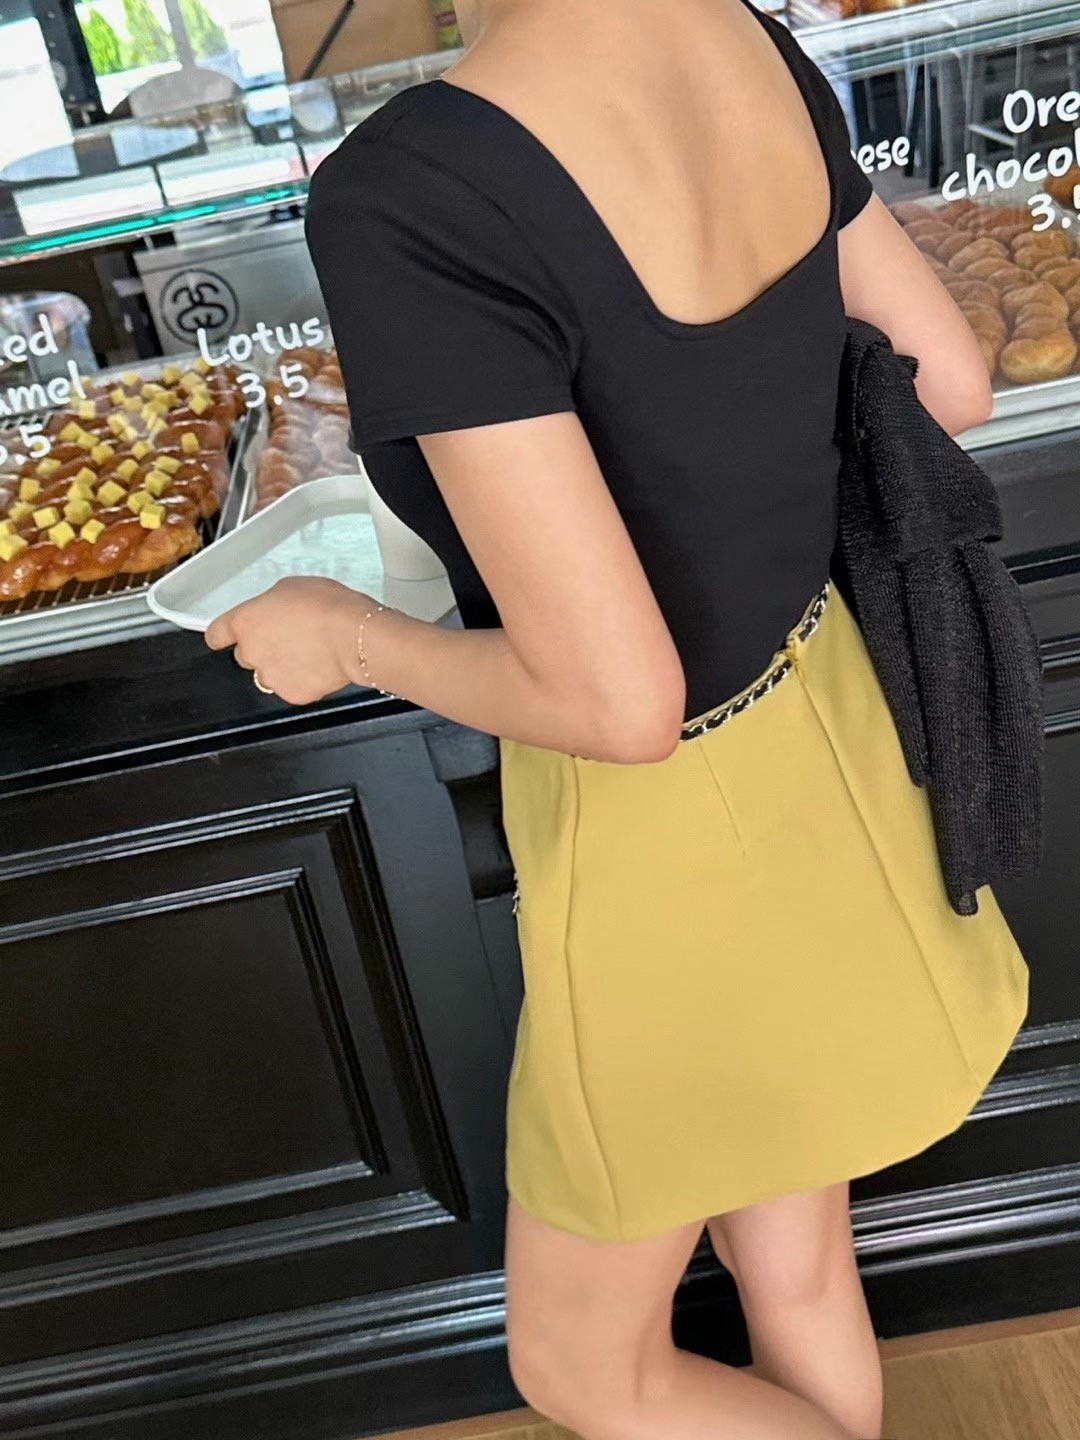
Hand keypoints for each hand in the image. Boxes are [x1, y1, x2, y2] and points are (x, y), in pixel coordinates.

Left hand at [205, 576, 372, 704]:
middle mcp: (251, 652)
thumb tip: (273, 613)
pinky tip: (319, 665)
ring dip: (281, 666)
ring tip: (309, 652)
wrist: (354, 635)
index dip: (222, 635)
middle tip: (288, 638)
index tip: (223, 638)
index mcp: (245, 621)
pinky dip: (303, 680)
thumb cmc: (327, 606)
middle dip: (262, 649)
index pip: (216, 634)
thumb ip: (270, 604)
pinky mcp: (291, 694)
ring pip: (268, 674)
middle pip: (245, 655)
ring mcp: (270, 676)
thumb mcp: (290, 587)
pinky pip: (292, 688)